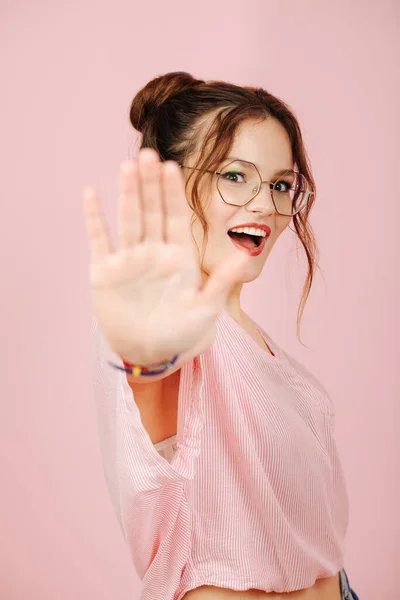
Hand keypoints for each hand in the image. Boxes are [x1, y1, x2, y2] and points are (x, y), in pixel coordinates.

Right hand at [83, 148, 250, 365]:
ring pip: (128, 220)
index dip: (173, 192)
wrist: (151, 354)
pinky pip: (99, 240)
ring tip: (127, 167)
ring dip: (127, 194)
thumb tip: (246, 256)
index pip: (176, 216)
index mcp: (179, 256)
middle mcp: (154, 252)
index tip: (171, 166)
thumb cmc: (183, 333)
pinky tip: (90, 195)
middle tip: (147, 155)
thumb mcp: (206, 308)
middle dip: (150, 184)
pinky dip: (94, 219)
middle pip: (152, 211)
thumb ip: (222, 280)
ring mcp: (129, 260)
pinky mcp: (105, 272)